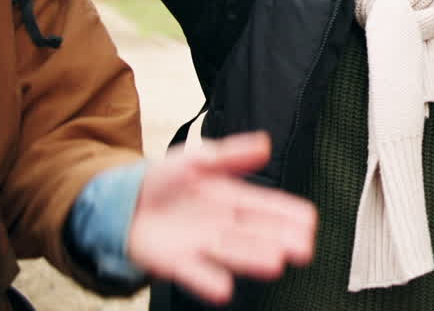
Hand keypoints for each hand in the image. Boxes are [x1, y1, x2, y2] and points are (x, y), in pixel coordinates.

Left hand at [126, 131, 315, 304]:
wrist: (123, 202)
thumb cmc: (165, 180)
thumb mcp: (198, 159)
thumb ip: (231, 154)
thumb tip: (266, 143)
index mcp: (231, 199)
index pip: (266, 206)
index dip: (287, 213)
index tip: (309, 220)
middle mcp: (223, 225)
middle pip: (257, 233)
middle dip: (280, 240)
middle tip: (304, 247)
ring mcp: (201, 245)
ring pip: (233, 252)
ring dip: (253, 258)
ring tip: (276, 262)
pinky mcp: (176, 262)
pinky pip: (195, 273)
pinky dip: (208, 281)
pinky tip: (224, 289)